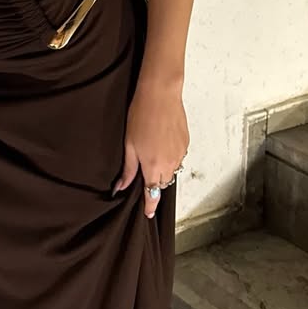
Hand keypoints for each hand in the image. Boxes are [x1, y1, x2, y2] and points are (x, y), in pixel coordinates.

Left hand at [112, 79, 188, 217]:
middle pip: (162, 183)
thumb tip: (121, 187)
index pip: (152, 195)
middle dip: (154, 184)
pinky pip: (178, 158)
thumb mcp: (129, 144)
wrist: (160, 94)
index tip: (148, 214)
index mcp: (153, 166)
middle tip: (145, 175)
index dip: (150, 206)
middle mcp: (170, 164)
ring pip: (171, 171)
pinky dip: (170, 157)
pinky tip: (161, 143)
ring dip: (162, 169)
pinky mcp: (186, 143)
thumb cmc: (141, 114)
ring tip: (152, 152)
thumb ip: (128, 169)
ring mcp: (180, 154)